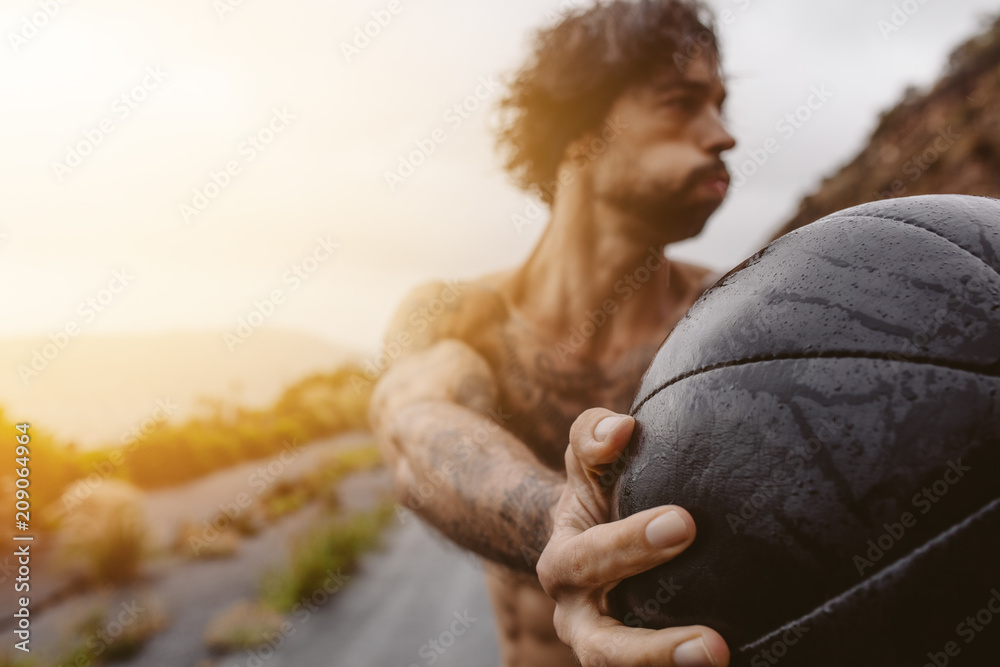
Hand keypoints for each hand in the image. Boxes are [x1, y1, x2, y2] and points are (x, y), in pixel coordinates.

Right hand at [536, 408, 728, 666]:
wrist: (581, 541)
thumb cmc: (594, 493)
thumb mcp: (586, 461)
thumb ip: (594, 435)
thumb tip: (623, 429)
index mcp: (562, 564)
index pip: (588, 559)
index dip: (630, 544)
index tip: (684, 522)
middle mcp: (576, 617)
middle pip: (602, 645)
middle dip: (654, 646)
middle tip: (713, 642)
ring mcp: (602, 649)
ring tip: (721, 664)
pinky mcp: (633, 662)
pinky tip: (736, 664)